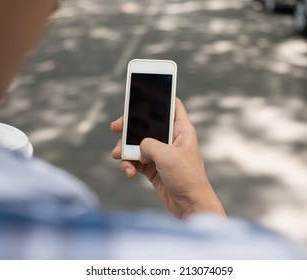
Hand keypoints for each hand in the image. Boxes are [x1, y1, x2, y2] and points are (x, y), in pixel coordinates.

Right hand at [111, 98, 225, 218]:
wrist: (190, 205)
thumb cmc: (187, 177)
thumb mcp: (167, 156)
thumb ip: (148, 144)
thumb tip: (138, 148)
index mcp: (181, 130)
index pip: (172, 105)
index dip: (160, 97)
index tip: (143, 94)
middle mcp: (170, 139)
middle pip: (146, 124)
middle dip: (129, 127)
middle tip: (116, 127)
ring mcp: (161, 154)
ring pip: (137, 144)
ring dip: (124, 149)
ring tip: (117, 155)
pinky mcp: (153, 167)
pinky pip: (135, 160)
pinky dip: (129, 165)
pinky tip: (129, 172)